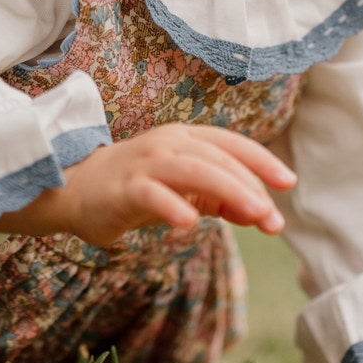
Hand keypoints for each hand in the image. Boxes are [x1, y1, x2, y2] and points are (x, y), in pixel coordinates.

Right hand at [0, 123, 296, 244]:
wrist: (74, 190)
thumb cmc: (134, 189)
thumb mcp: (183, 191)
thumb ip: (219, 198)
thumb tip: (262, 212)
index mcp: (183, 139)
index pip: (230, 144)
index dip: (261, 160)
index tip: (288, 183)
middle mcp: (166, 144)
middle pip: (217, 158)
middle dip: (251, 186)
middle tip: (275, 219)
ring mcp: (144, 163)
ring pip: (193, 169)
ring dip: (228, 190)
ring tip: (255, 214)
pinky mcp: (123, 187)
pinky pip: (152, 194)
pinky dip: (172, 206)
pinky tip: (190, 224)